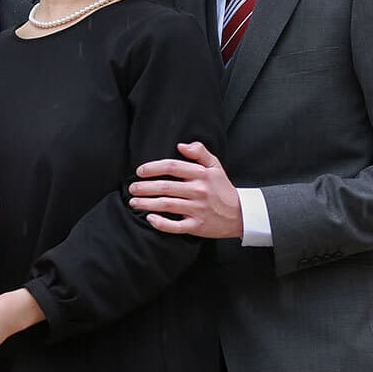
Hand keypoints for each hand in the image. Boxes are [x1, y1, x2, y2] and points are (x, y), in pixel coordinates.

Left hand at [128, 141, 242, 238]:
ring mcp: (197, 210)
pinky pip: (175, 226)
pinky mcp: (197, 226)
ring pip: (167, 205)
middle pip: (165, 187)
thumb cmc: (223, 189)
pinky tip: (150, 219)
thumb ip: (200, 152)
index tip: (140, 171)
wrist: (241, 214)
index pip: (172, 167)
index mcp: (201, 175)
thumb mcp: (215, 166)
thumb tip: (181, 145)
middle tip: (131, 188)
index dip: (153, 168)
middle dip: (144, 187)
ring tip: (133, 202)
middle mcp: (198, 191)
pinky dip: (161, 223)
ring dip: (147, 203)